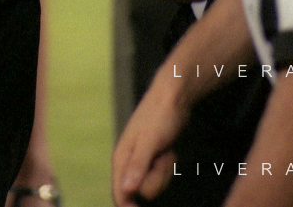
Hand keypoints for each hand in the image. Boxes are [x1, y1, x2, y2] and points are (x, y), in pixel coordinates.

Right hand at [113, 72, 189, 204]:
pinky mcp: (152, 158)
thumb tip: (126, 190)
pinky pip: (159, 174)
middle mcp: (128, 161)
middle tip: (161, 158)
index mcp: (122, 158)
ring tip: (165, 150)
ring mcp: (141, 160)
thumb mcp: (150, 141)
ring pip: (153, 183)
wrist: (172, 98)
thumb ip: (137, 166)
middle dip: (156, 179)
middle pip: (140, 191)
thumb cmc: (159, 117)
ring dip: (163, 170)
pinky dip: (167, 165)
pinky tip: (168, 150)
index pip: (119, 194)